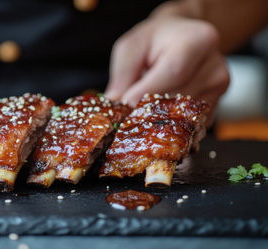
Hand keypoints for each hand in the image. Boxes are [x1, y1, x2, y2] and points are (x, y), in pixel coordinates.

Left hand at [105, 15, 229, 124]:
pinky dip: (171, 125)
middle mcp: (215, 66)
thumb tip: (115, 105)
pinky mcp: (216, 104)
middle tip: (125, 116)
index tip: (125, 106)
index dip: (147, 93)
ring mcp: (219, 87)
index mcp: (197, 41)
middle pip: (179, 99)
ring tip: (140, 113)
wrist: (181, 38)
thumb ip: (122, 75)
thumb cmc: (154, 40)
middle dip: (149, 110)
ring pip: (184, 116)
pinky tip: (158, 115)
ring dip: (159, 120)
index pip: (173, 73)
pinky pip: (190, 124)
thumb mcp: (131, 48)